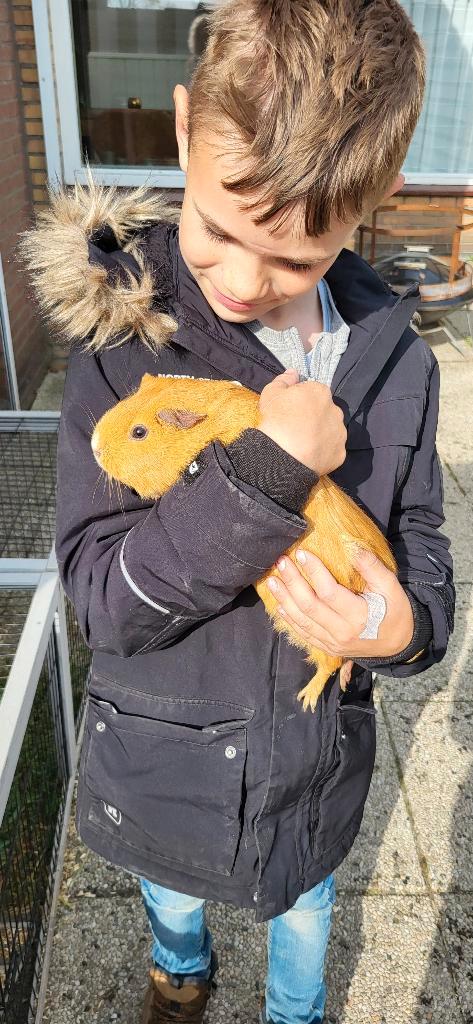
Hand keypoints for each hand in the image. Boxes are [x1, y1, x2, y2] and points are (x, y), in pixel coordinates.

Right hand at [257, 368, 346, 475]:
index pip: (314, 391)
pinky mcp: (340, 454)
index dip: (301, 399)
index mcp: (321, 392)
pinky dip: (323, 452)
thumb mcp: (271, 394)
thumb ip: (283, 380)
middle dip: (314, 416)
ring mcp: (340, 433)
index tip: (291, 409)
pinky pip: (331, 450)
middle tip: (296, 427)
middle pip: (325, 410)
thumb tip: (293, 373)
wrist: (283, 456)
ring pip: (331, 430)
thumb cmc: (277, 420)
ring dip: (320, 434)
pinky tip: (309, 455)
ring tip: (303, 444)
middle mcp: (336, 410)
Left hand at [267, 546, 414, 663]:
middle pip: (309, 606)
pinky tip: (279, 605)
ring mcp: (333, 643)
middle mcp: (342, 632)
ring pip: (301, 621)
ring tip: (272, 581)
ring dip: (284, 599)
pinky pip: (304, 634)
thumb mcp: (391, 587)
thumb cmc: (394, 611)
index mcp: (359, 616)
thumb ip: (371, 567)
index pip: (328, 592)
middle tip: (281, 562)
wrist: (398, 645)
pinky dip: (289, 619)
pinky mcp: (327, 648)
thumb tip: (352, 545)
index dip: (314, 572)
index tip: (302, 553)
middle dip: (292, 582)